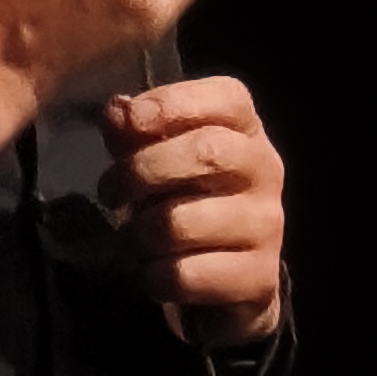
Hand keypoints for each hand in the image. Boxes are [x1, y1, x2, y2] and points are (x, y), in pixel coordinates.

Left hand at [100, 74, 284, 345]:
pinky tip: (153, 272)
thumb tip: (116, 112)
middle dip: (140, 170)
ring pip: (181, 223)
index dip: (171, 104)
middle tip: (110, 191)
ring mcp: (266, 225)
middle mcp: (265, 170)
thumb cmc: (186, 199)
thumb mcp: (158, 157)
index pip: (227, 98)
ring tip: (132, 240)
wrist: (229, 274)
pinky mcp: (258, 276)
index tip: (126, 121)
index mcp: (245, 129)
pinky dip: (152, 277)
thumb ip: (134, 131)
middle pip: (205, 152)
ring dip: (138, 234)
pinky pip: (184, 274)